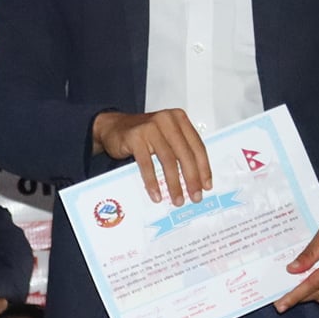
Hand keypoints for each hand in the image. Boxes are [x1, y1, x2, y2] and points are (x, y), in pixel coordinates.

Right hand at [91, 108, 210, 204]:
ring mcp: (150, 127)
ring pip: (168, 160)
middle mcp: (167, 120)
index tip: (206, 186)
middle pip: (185, 154)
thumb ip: (180, 149)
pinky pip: (147, 164)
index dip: (203, 168)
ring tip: (177, 199)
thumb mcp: (166, 135)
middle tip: (195, 197)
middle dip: (191, 179)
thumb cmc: (143, 134)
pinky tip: (156, 194)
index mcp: (179, 119)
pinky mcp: (135, 137)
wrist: (112, 126)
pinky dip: (152, 182)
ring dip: (174, 183)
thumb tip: (196, 179)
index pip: (197, 146)